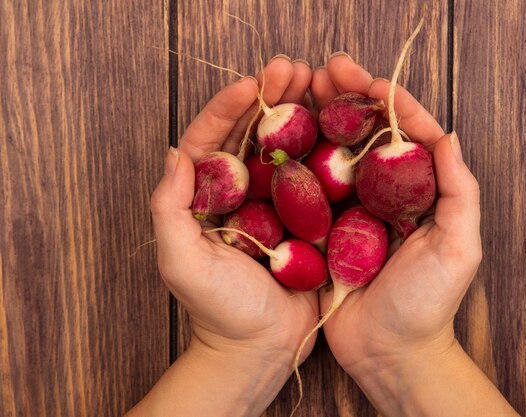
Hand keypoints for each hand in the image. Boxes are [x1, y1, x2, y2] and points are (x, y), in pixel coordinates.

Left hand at [133, 56, 319, 416]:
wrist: (260, 347)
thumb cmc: (218, 310)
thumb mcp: (181, 262)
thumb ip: (169, 209)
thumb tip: (175, 154)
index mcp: (208, 197)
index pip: (212, 140)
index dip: (228, 107)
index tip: (251, 83)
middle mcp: (242, 193)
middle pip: (253, 134)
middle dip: (271, 97)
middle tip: (292, 69)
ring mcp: (277, 203)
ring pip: (288, 147)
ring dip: (302, 113)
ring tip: (320, 83)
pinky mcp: (308, 218)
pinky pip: (318, 176)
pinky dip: (329, 149)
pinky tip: (343, 125)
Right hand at [313, 52, 472, 369]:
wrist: (388, 352)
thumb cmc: (428, 304)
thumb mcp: (459, 248)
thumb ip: (459, 192)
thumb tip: (448, 135)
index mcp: (417, 193)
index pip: (406, 135)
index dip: (390, 103)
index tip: (370, 81)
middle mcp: (383, 195)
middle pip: (364, 135)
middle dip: (347, 99)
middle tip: (325, 70)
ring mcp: (349, 211)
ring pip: (333, 154)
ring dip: (318, 119)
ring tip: (299, 90)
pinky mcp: (320, 230)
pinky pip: (307, 190)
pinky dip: (295, 162)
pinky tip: (279, 138)